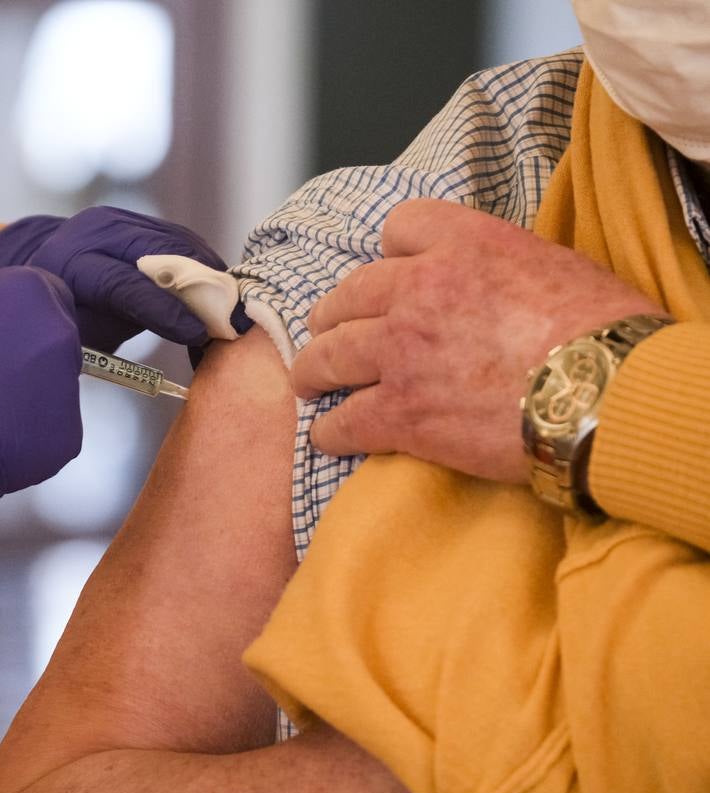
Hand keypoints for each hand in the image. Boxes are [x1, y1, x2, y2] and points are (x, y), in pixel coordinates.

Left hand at [0, 206, 225, 350]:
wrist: (36, 270)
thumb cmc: (56, 318)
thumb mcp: (74, 336)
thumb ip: (108, 339)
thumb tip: (157, 365)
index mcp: (70, 266)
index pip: (125, 285)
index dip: (166, 310)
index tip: (198, 333)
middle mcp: (94, 234)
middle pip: (162, 254)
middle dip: (202, 287)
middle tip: (235, 321)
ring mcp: (118, 220)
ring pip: (178, 242)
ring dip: (210, 275)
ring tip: (234, 310)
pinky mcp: (137, 220)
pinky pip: (180, 239)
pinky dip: (203, 265)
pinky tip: (219, 292)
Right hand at [0, 267, 81, 546]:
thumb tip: (5, 333)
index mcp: (30, 289)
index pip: (50, 296)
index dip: (24, 323)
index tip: (5, 340)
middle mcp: (60, 330)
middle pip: (58, 341)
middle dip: (32, 359)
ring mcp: (69, 384)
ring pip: (57, 389)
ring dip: (32, 399)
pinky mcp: (69, 434)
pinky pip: (54, 431)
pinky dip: (32, 437)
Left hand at [291, 198, 659, 482]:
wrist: (608, 392)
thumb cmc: (604, 332)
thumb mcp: (555, 265)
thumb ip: (504, 266)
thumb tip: (496, 287)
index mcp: (462, 244)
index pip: (400, 227)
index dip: (393, 253)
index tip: (391, 273)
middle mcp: (419, 289)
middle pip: (348, 296)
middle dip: (334, 316)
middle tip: (331, 333)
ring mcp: (401, 351)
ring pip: (328, 356)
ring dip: (315, 371)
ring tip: (312, 384)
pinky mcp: (399, 411)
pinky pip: (344, 421)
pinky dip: (331, 431)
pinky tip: (330, 437)